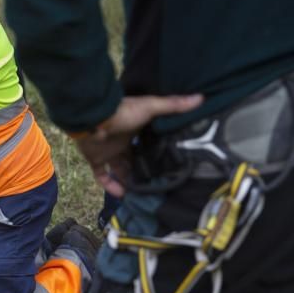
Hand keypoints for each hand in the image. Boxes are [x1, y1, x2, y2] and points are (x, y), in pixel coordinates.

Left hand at [74, 94, 203, 197]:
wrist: (93, 118)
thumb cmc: (123, 111)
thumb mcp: (151, 107)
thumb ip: (173, 105)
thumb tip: (200, 98)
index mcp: (134, 129)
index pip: (147, 144)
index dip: (156, 153)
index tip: (168, 165)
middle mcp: (122, 141)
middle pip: (134, 160)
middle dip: (143, 171)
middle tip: (156, 184)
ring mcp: (108, 151)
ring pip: (120, 170)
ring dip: (128, 181)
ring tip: (142, 194)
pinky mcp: (95, 159)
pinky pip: (102, 176)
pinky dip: (110, 186)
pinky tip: (122, 194)